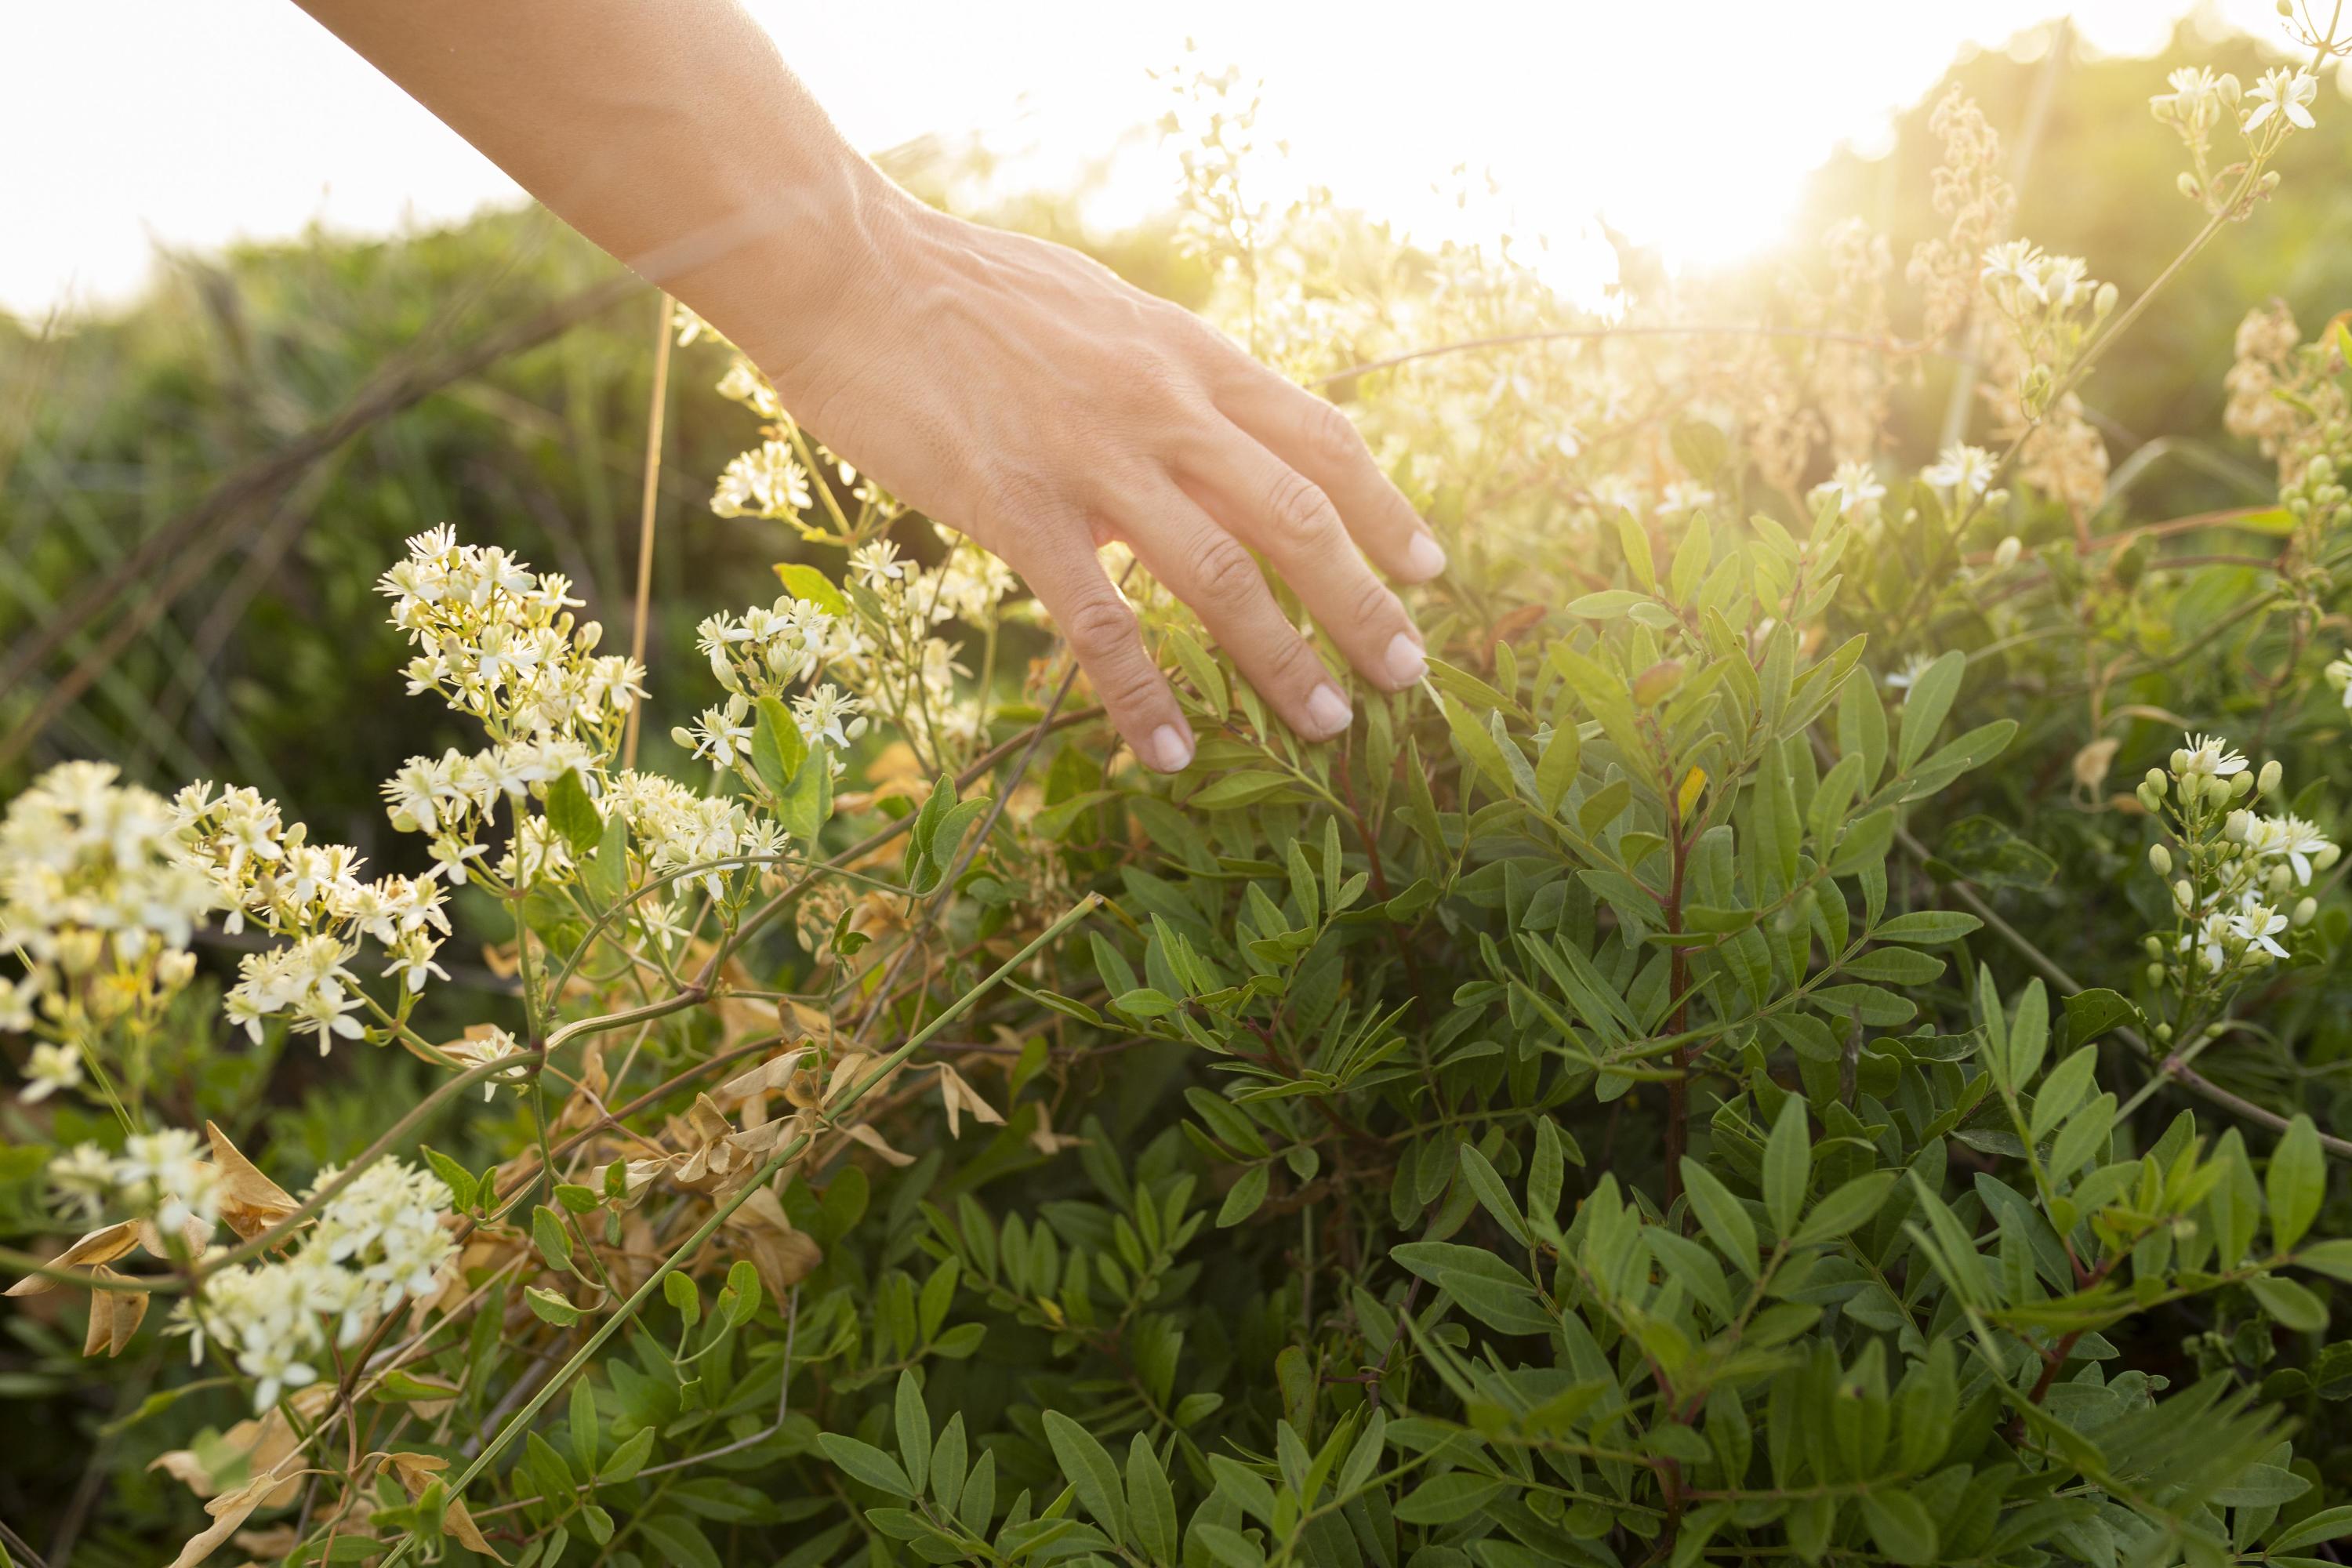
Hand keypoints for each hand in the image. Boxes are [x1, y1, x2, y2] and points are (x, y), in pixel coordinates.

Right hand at [764, 195, 1445, 771]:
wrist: (851, 270)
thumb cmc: (965, 294)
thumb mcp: (1101, 315)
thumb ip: (1161, 381)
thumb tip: (1200, 439)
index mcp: (1186, 356)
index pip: (1317, 437)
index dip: (1383, 508)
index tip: (1429, 569)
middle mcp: (1162, 404)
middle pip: (1296, 514)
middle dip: (1363, 601)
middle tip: (1408, 674)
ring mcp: (1094, 457)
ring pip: (1220, 573)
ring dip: (1281, 657)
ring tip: (1326, 725)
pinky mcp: (1018, 507)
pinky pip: (1100, 623)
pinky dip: (1143, 695)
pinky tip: (1169, 752)